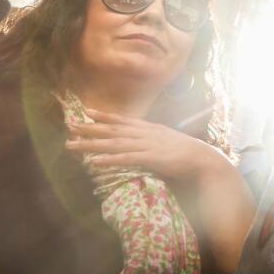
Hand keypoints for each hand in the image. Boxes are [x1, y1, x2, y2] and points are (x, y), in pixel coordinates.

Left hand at [66, 109, 227, 181]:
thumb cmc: (188, 152)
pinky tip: (94, 162)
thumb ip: (154, 139)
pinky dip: (109, 159)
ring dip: (92, 144)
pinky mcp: (151, 158)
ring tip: (72, 145)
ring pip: (114, 144)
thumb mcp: (168, 140)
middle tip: (70, 126)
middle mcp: (145, 134)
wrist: (203, 159)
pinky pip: (126, 159)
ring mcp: (147, 145)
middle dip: (90, 128)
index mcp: (150, 128)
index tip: (87, 111)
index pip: (123, 120)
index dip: (104, 116)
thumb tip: (143, 140)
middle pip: (113, 130)